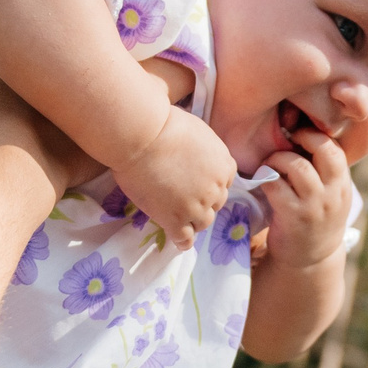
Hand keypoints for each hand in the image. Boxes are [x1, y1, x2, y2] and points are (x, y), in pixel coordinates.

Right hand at [114, 108, 233, 248]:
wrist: (142, 136)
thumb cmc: (163, 125)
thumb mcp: (198, 132)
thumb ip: (203, 149)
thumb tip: (195, 153)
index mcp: (224, 165)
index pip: (225, 182)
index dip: (209, 184)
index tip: (196, 183)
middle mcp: (216, 188)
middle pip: (215, 203)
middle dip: (202, 201)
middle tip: (183, 196)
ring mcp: (197, 207)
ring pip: (202, 223)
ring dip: (193, 220)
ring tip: (179, 216)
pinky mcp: (175, 220)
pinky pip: (184, 239)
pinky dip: (182, 242)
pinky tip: (178, 241)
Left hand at [258, 126, 354, 270]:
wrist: (311, 260)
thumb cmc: (315, 218)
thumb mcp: (329, 194)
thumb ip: (323, 170)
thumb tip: (301, 131)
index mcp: (342, 184)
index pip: (335, 147)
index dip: (315, 135)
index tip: (298, 135)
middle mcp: (333, 193)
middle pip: (323, 150)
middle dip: (302, 137)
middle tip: (286, 141)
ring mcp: (315, 206)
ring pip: (297, 166)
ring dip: (277, 159)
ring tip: (270, 164)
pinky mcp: (294, 217)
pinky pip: (276, 186)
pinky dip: (266, 178)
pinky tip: (262, 181)